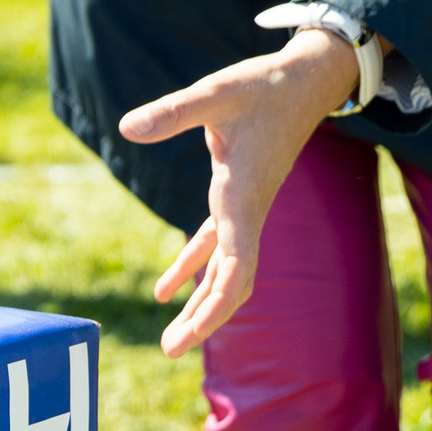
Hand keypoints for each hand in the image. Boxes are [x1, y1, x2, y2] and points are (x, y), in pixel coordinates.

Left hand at [119, 27, 358, 356]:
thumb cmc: (263, 85)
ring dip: (199, 306)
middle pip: (231, 281)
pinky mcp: (234, 198)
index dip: (219, 297)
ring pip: (223, 271)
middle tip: (170, 350)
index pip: (237, 262)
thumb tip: (128, 127)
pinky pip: (213, 248)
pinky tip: (162, 291)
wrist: (303, 80)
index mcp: (243, 196)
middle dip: (205, 318)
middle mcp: (246, 212)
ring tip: (171, 342)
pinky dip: (190, 269)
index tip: (198, 327)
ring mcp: (242, 209)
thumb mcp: (215, 93)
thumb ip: (173, 111)